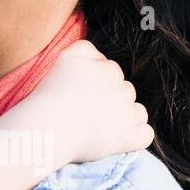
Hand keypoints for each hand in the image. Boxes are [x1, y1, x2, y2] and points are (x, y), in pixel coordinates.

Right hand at [23, 39, 152, 164]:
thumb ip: (86, 49)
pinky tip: (115, 140)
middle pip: (126, 91)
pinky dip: (134, 138)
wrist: (43, 129)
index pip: (112, 73)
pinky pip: (145, 134)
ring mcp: (127, 113)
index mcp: (107, 68)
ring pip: (137, 111)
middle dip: (112, 101)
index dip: (99, 86)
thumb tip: (101, 55)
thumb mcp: (63, 58)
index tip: (82, 97)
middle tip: (88, 114)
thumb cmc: (47, 97)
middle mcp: (120, 87)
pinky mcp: (129, 137)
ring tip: (98, 128)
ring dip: (124, 118)